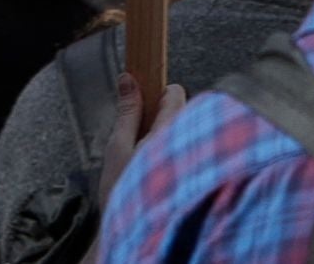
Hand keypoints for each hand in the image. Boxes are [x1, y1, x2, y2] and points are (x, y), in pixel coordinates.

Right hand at [94, 70, 186, 200]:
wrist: (135, 233)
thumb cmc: (124, 195)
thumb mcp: (117, 149)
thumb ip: (127, 112)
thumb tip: (128, 79)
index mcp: (170, 131)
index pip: (175, 93)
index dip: (158, 95)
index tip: (145, 106)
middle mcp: (189, 142)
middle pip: (183, 112)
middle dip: (164, 119)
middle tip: (143, 140)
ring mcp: (196, 158)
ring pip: (186, 133)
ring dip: (171, 140)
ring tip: (150, 161)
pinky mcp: (196, 174)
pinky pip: (190, 153)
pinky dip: (178, 157)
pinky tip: (160, 173)